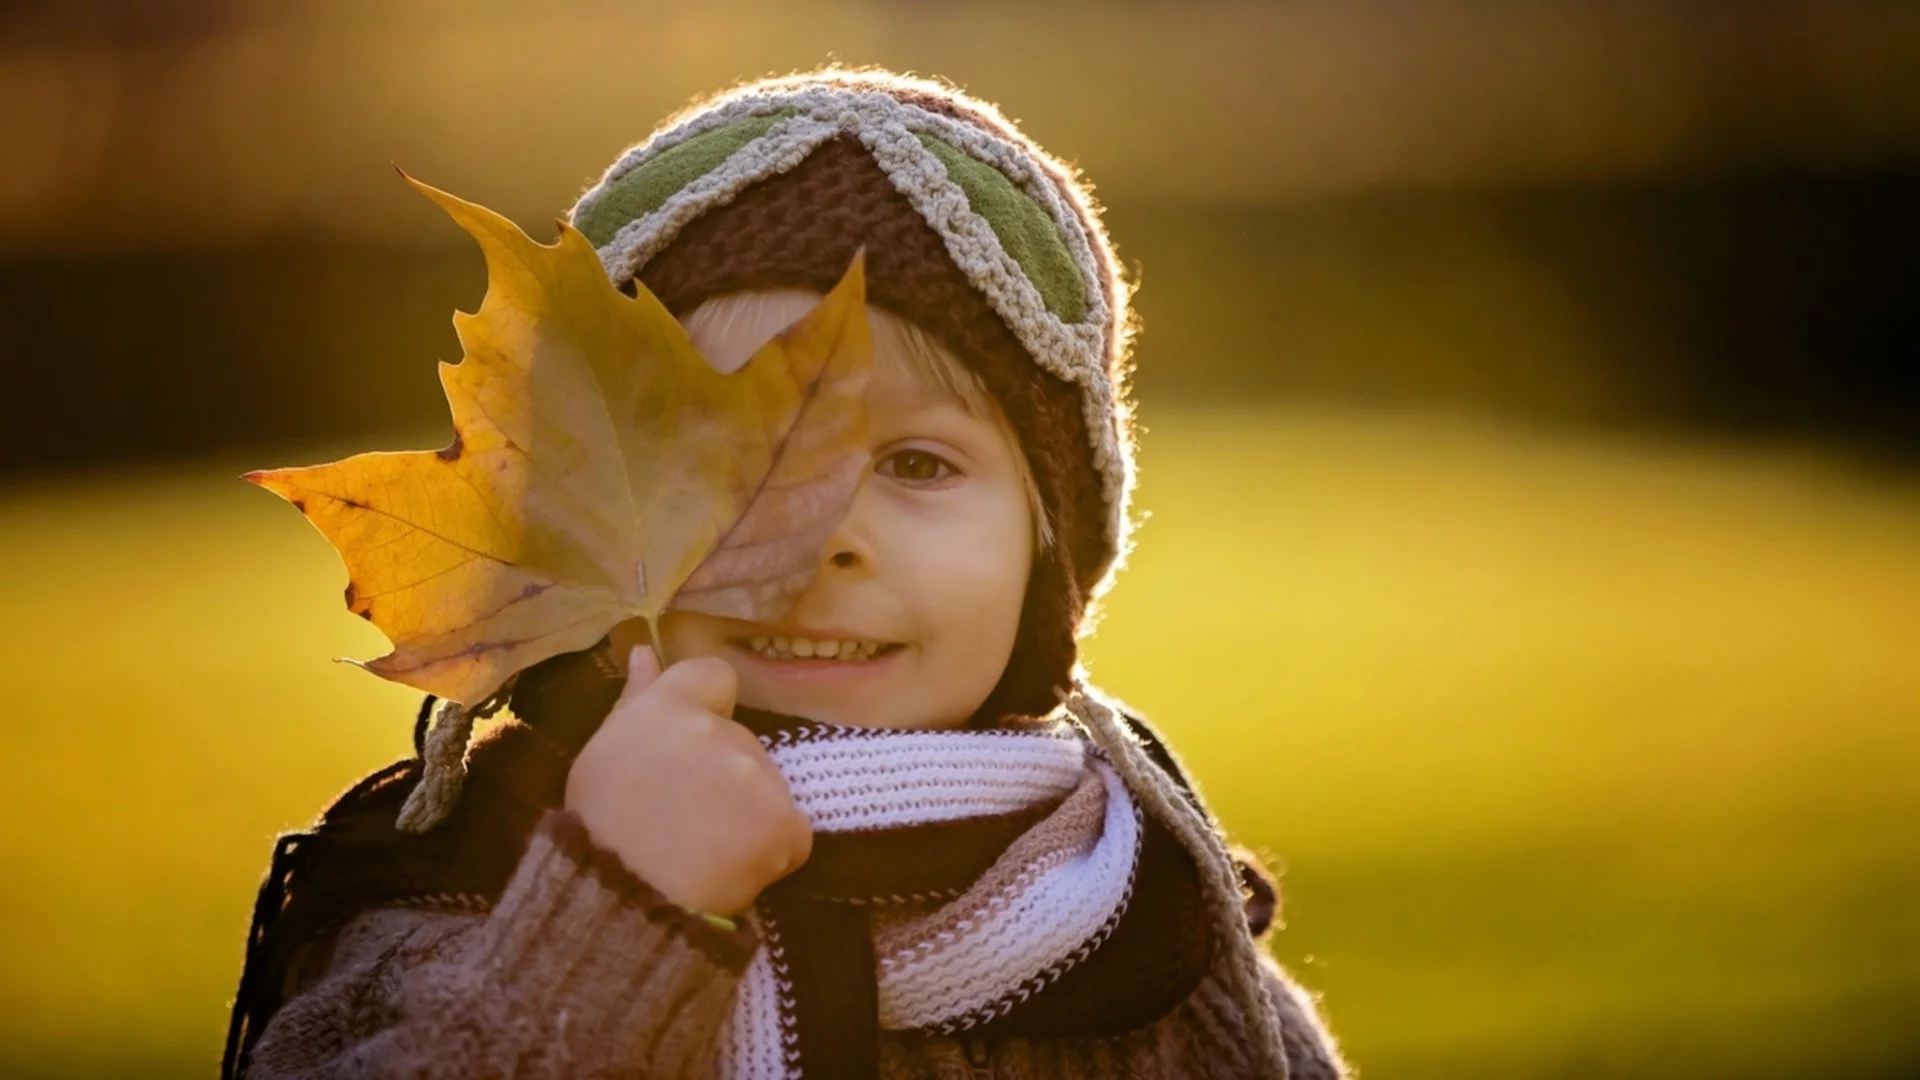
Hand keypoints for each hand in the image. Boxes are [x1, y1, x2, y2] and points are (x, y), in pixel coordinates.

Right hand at [564, 646, 813, 916]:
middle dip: (721, 775)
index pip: (714, 676)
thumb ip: (634, 701)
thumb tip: (646, 651)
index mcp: (666, 709)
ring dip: (746, 813)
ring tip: (701, 850)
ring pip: (765, 786)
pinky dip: (771, 851)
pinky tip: (731, 869)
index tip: (684, 749)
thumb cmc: (597, 834)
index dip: (705, 708)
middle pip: (740, 742)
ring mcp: (755, 778)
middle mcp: (717, 733)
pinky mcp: (783, 825)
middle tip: (681, 818)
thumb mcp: (601, 758)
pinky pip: (791, 832)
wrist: (619, 911)